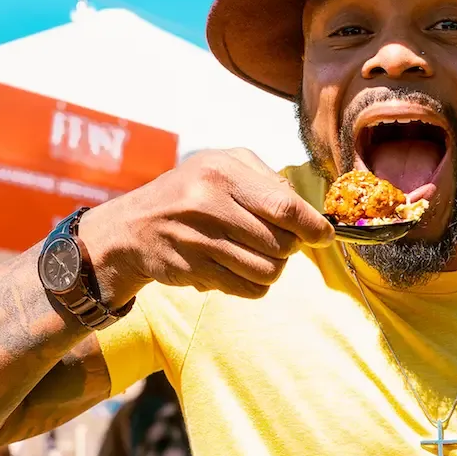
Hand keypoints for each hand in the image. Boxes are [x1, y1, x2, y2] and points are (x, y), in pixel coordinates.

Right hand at [83, 148, 333, 301]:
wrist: (132, 227)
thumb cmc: (189, 193)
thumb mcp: (223, 166)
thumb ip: (267, 181)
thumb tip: (309, 213)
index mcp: (223, 171)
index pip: (284, 206)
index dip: (312, 226)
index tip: (323, 235)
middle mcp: (209, 203)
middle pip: (281, 243)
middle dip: (289, 248)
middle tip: (278, 242)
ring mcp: (198, 239)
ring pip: (268, 270)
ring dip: (272, 269)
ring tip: (255, 255)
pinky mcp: (193, 269)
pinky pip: (247, 289)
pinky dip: (253, 285)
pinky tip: (239, 269)